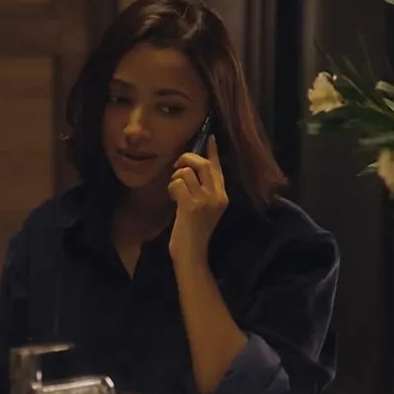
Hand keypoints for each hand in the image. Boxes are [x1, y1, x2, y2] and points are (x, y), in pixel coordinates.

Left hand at [168, 135, 227, 264]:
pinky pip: (177, 183)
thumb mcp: (204, 209)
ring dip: (175, 177)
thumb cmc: (194, 233)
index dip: (212, 151)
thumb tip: (193, 169)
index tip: (209, 137)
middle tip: (176, 165)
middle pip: (201, 164)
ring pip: (186, 172)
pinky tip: (172, 199)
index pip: (218, 168)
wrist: (192, 255)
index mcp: (223, 196)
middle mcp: (217, 196)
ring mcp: (205, 201)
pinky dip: (171, 188)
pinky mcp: (191, 206)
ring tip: (175, 190)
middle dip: (186, 159)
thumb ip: (203, 190)